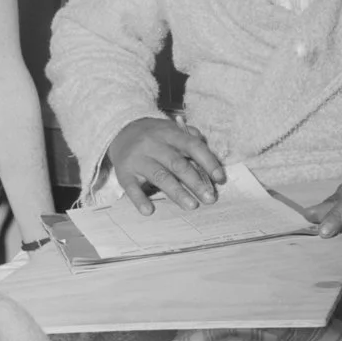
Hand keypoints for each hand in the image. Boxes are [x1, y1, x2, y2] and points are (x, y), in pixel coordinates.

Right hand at [107, 116, 225, 215]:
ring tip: (192, 205)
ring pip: (159, 176)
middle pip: (177, 163)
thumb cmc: (154, 135)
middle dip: (196, 182)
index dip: (208, 162)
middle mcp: (153, 144)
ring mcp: (138, 158)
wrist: (120, 129)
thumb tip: (210, 159)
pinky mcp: (124, 172)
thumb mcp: (171, 131)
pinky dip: (139, 199)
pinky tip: (149, 211)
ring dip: (177, 192)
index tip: (220, 178)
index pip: (192, 146)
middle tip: (210, 199)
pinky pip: (131, 187)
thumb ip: (191, 141)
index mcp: (169, 133)